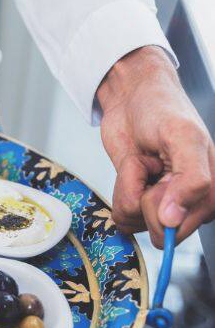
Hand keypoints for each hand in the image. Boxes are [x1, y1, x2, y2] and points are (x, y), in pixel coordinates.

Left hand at [97, 46, 214, 247]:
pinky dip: (120, 189)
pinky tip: (134, 168)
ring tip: (144, 162)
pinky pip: (121, 215)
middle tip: (153, 165)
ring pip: (135, 221)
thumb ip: (190, 180)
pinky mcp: (137, 200)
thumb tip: (174, 220)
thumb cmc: (162, 110)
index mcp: (211, 192)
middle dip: (145, 196)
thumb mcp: (183, 137)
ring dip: (130, 188)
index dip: (164, 203)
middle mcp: (189, 203)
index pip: (182, 226)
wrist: (131, 98)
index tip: (165, 174)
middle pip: (158, 229)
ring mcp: (161, 203)